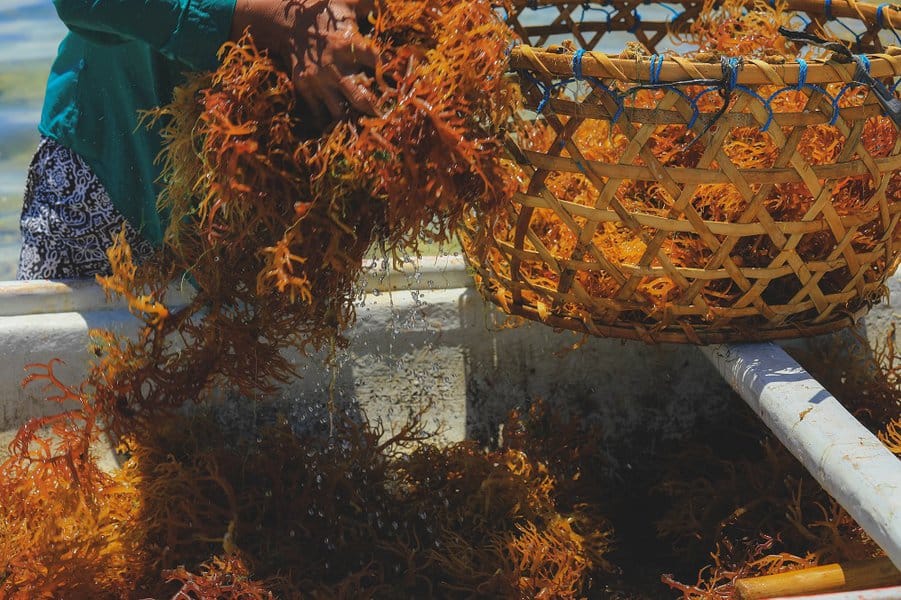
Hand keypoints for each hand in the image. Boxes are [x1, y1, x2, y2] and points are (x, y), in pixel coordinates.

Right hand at [231, 0, 377, 121]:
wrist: (284, 22)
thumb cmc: (319, 13)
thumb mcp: (344, 5)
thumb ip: (365, 6)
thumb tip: (385, 4)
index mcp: (347, 44)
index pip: (376, 63)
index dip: (388, 75)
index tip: (397, 85)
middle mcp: (333, 66)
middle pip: (360, 98)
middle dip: (373, 110)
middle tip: (382, 116)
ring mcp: (318, 79)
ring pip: (339, 111)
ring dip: (350, 117)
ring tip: (361, 122)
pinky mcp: (305, 86)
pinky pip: (319, 111)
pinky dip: (328, 118)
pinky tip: (339, 121)